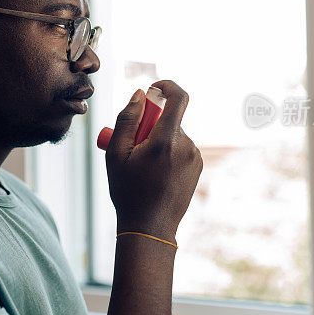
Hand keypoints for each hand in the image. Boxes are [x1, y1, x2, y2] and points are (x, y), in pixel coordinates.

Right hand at [104, 80, 203, 241]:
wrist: (149, 227)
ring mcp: (195, 157)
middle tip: (132, 147)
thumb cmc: (128, 191)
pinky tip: (155, 175)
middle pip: (169, 120)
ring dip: (157, 141)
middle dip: (149, 126)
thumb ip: (127, 119)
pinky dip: (167, 153)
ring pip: (173, 135)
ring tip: (143, 168)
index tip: (153, 89)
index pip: (178, 98)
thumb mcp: (115, 153)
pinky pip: (180, 148)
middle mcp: (187, 146)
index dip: (166, 87)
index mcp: (166, 140)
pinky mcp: (198, 167)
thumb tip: (140, 94)